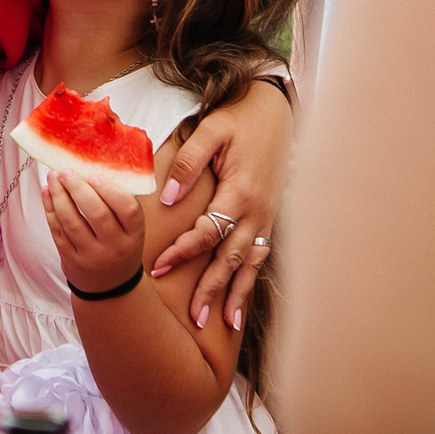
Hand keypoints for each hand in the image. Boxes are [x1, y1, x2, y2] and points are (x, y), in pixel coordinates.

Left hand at [45, 172, 146, 296]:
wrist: (109, 284)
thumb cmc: (120, 244)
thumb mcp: (130, 228)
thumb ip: (119, 201)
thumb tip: (95, 162)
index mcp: (134, 234)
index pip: (128, 210)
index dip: (111, 191)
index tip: (94, 176)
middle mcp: (115, 247)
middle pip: (97, 215)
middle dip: (79, 189)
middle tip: (66, 171)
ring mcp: (92, 256)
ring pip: (73, 223)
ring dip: (60, 196)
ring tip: (53, 177)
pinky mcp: (72, 260)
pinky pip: (58, 232)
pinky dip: (50, 210)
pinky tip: (47, 192)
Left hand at [151, 78, 288, 328]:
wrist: (275, 109)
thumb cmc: (240, 119)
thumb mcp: (211, 131)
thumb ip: (188, 164)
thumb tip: (168, 198)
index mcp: (240, 191)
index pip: (208, 232)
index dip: (183, 252)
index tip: (159, 267)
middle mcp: (257, 210)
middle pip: (231, 259)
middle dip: (212, 290)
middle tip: (195, 319)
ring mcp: (267, 216)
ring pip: (250, 263)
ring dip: (236, 295)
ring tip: (223, 324)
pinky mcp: (270, 217)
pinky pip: (260, 255)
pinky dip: (251, 280)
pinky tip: (242, 301)